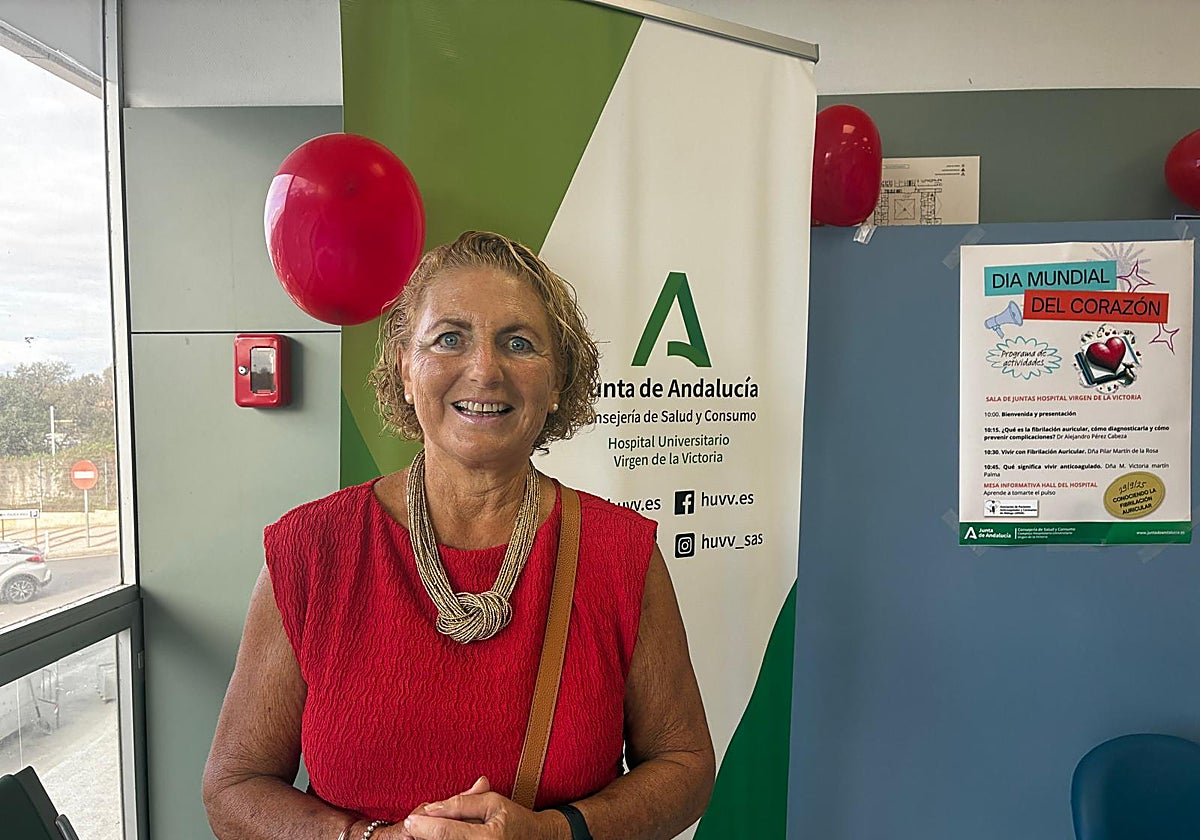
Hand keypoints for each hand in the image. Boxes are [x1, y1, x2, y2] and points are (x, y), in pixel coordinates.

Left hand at [400, 779, 562, 839]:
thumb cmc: (515, 820)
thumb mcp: (492, 802)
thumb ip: (461, 803)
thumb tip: (432, 808)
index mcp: (486, 839)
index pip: (446, 833)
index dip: (424, 825)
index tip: (410, 818)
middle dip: (425, 834)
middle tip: (416, 823)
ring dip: (431, 839)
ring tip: (429, 829)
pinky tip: (440, 836)